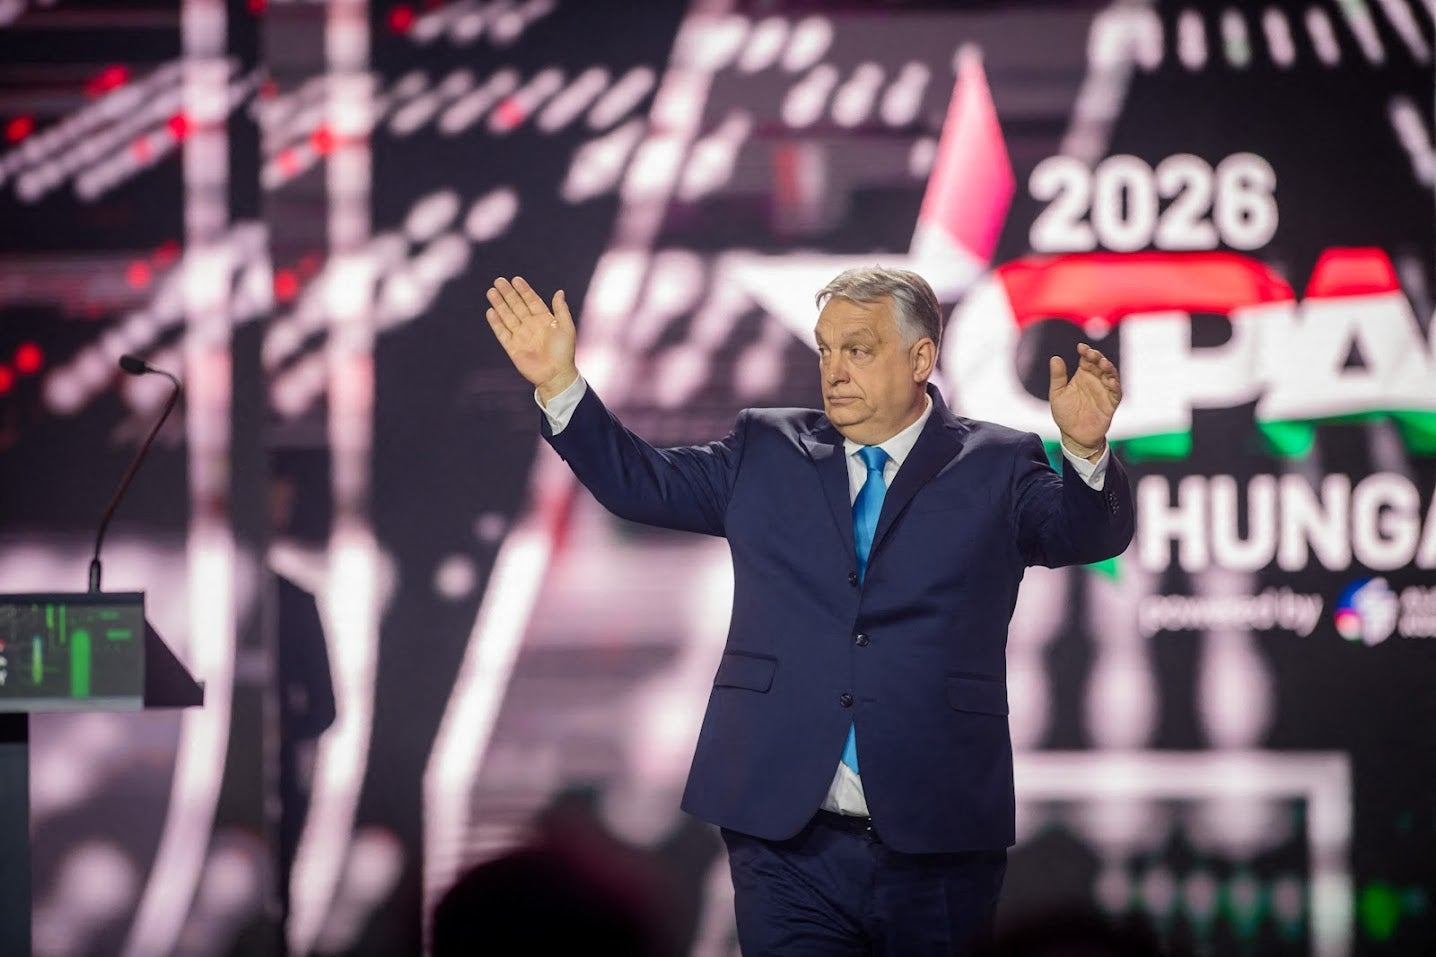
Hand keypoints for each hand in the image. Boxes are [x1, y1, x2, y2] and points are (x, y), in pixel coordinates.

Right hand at [485, 276, 578, 402]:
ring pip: (507, 316)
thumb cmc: (564, 352)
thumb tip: (559, 291)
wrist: (556, 375)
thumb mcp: (566, 328)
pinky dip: (496, 323)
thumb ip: (561, 310)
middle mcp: (531, 326)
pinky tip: (490, 311)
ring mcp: (521, 336)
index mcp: (544, 320)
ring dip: (499, 304)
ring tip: (491, 291)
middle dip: (508, 293)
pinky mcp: (513, 347)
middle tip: (499, 281)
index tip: (515, 279)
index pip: (531, 301)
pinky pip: (502, 333)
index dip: (524, 290)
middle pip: (516, 306)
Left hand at [1048, 342, 1120, 460]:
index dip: (1086, 351)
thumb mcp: (1057, 394)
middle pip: (1100, 363)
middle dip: (1097, 357)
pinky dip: (1115, 386)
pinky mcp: (1112, 402)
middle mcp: (1096, 380)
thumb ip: (1057, 377)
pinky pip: (1116, 392)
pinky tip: (1111, 381)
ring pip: (1111, 375)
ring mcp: (1105, 390)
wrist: (1073, 435)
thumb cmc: (1065, 414)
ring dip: (1108, 368)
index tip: (1081, 347)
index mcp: (1083, 375)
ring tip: (1102, 364)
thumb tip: (1055, 358)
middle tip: (1092, 354)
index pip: (1087, 359)